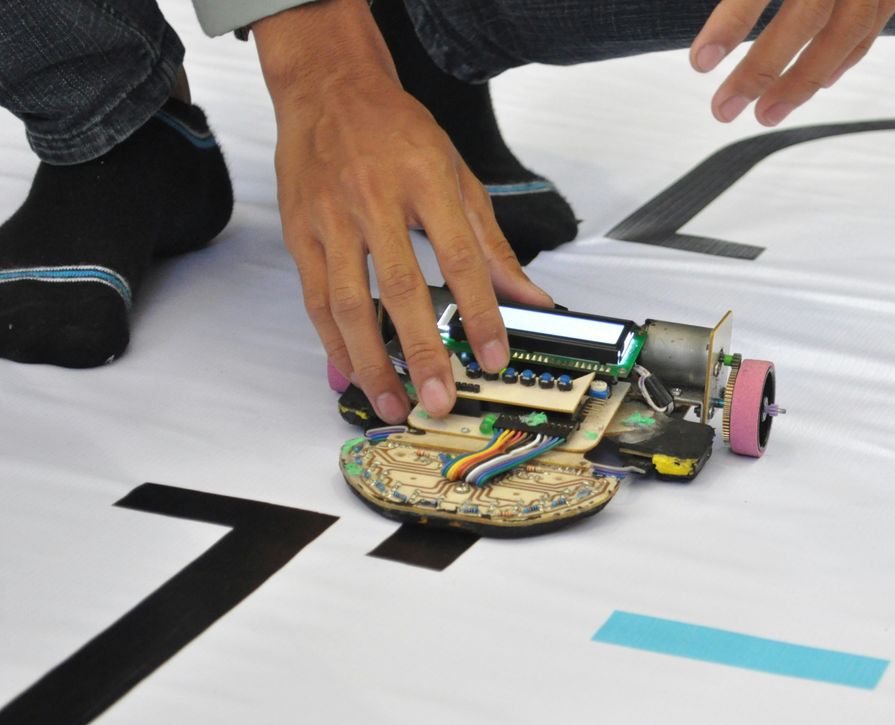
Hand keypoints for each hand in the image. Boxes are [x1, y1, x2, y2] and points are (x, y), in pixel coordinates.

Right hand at [254, 0, 551, 424]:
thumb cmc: (396, 130)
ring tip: (390, 402)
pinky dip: (331, 341)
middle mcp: (374, 200)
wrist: (328, 87)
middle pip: (400, 289)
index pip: (460, 258)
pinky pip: (314, 298)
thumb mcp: (458, 175)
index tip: (494, 355)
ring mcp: (330, 218)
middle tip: (437, 398)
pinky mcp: (299, 232)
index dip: (480, 312)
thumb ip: (492, 244)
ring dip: (370, 361)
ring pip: (348, 304)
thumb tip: (530, 297)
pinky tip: (346, 372)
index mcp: (426, 182)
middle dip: (421, 352)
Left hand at [690, 0, 894, 125]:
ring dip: (802, 82)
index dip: (732, 22)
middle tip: (722, 109)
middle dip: (763, 69)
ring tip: (764, 115)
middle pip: (808, 14)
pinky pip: (873, 24)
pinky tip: (818, 84)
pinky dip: (844, 59)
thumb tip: (705, 31)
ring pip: (845, 31)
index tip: (698, 61)